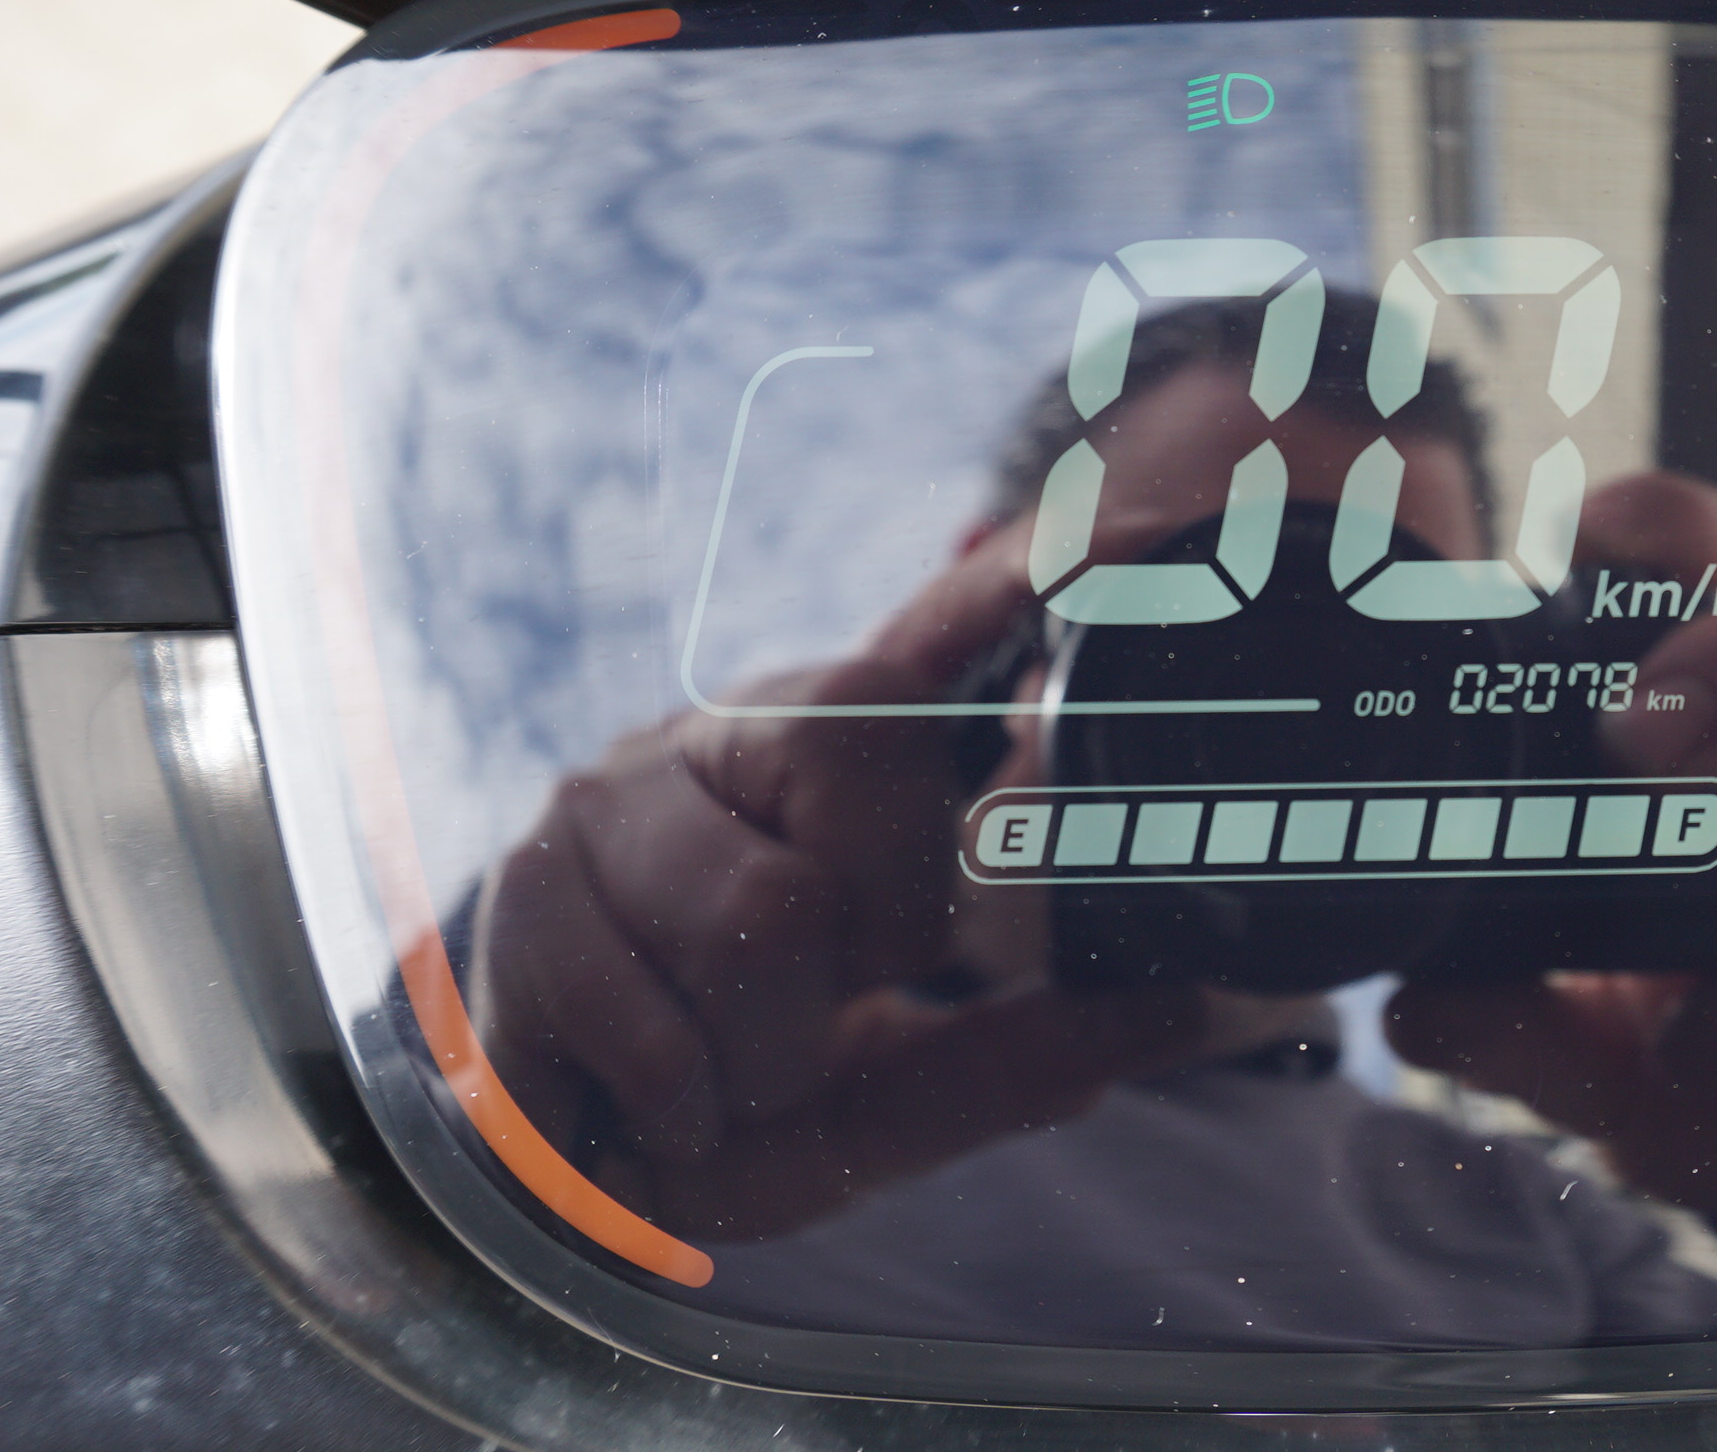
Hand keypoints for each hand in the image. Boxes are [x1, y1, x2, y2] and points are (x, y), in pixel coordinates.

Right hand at [468, 517, 1205, 1242]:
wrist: (551, 1195)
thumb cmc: (737, 1107)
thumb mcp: (892, 1099)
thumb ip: (1023, 1056)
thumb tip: (1191, 1006)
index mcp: (824, 764)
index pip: (922, 645)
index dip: (1005, 577)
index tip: (1114, 521)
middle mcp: (717, 741)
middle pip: (864, 737)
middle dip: (877, 921)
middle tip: (823, 1001)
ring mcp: (608, 799)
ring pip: (763, 909)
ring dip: (767, 1048)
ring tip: (730, 1068)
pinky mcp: (525, 886)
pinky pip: (658, 1017)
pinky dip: (682, 1100)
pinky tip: (655, 1100)